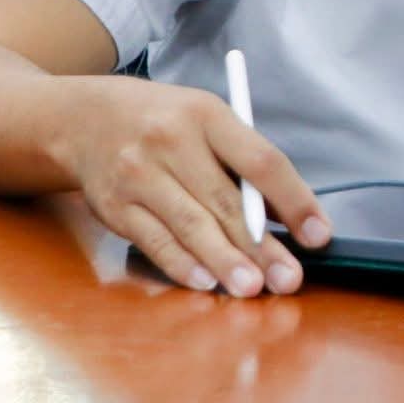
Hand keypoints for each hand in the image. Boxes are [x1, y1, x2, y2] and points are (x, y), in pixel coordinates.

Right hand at [53, 74, 329, 296]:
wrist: (84, 119)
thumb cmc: (164, 122)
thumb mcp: (207, 121)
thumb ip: (244, 164)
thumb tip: (289, 218)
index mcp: (208, 115)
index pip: (261, 161)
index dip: (294, 200)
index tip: (318, 234)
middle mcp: (171, 142)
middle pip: (226, 201)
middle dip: (262, 246)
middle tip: (289, 278)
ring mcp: (138, 174)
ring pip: (191, 225)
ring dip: (225, 261)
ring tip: (252, 287)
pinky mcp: (115, 206)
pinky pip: (154, 240)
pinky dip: (182, 264)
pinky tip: (205, 281)